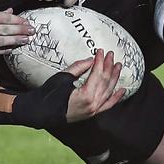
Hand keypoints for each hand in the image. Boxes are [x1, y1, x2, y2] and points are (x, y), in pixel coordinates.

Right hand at [0, 6, 33, 56]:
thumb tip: (10, 11)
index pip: (3, 18)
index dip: (17, 21)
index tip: (28, 22)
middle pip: (3, 30)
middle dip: (20, 31)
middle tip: (33, 32)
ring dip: (14, 42)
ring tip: (26, 41)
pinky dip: (1, 51)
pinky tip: (11, 49)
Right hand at [0, 49, 122, 128]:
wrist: (41, 112)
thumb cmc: (50, 94)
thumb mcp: (63, 77)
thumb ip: (79, 68)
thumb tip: (91, 60)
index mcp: (86, 95)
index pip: (97, 74)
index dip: (100, 61)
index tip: (100, 51)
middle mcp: (93, 104)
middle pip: (105, 82)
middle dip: (109, 67)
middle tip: (111, 54)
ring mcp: (94, 110)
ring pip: (108, 91)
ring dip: (114, 78)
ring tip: (119, 66)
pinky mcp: (92, 113)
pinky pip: (108, 105)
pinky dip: (116, 97)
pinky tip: (122, 89)